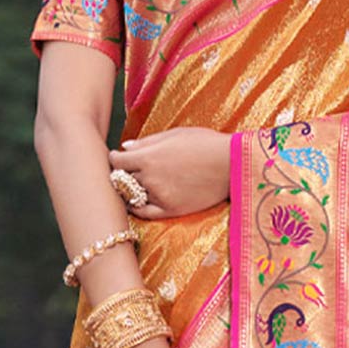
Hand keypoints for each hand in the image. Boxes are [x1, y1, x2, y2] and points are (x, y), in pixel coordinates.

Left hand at [109, 126, 230, 218]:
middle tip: (127, 173)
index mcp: (148, 156)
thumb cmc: (205, 143)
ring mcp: (160, 195)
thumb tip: (125, 147)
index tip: (119, 158)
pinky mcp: (171, 210)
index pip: (117, 161)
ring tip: (137, 185)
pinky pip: (144, 213)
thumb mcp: (175, 134)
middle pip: (121, 179)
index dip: (116, 158)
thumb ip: (147, 142)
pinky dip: (138, 208)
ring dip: (130, 191)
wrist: (232, 164)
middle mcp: (150, 177)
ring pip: (131, 196)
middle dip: (122, 174)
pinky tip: (141, 201)